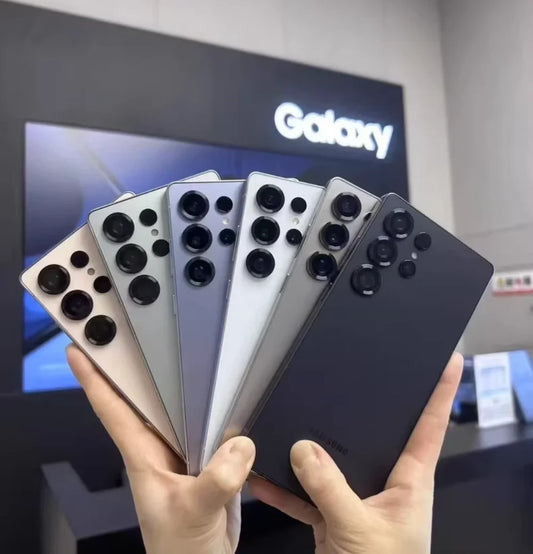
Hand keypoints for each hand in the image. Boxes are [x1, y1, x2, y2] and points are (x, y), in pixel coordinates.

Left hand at [67, 345, 254, 553]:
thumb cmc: (180, 550)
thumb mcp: (192, 512)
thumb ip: (215, 481)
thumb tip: (238, 446)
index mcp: (144, 455)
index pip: (112, 408)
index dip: (93, 377)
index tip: (80, 349)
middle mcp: (162, 447)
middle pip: (150, 397)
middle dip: (145, 364)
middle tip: (144, 331)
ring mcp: (188, 451)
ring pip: (188, 408)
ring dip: (193, 387)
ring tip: (200, 355)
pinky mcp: (212, 458)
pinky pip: (217, 426)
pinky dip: (225, 412)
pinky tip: (235, 399)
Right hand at [249, 353, 462, 553]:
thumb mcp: (359, 528)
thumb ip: (331, 487)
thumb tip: (303, 448)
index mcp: (410, 483)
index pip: (429, 428)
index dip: (440, 392)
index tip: (448, 360)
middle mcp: (385, 484)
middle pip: (372, 437)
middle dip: (357, 411)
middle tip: (345, 378)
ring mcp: (356, 499)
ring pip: (332, 464)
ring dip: (309, 452)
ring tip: (288, 422)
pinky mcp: (333, 516)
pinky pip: (307, 494)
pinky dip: (286, 489)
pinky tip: (262, 476)